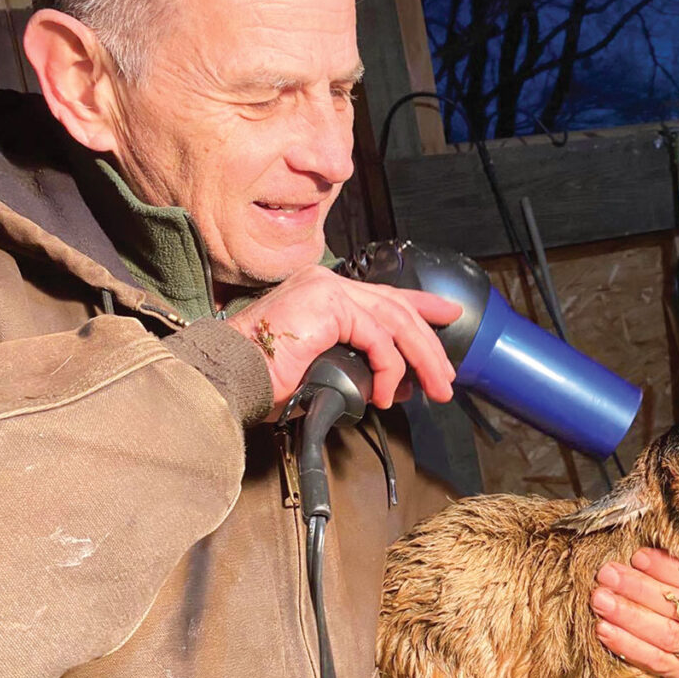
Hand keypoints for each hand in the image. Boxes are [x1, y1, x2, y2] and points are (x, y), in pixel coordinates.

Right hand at [226, 266, 460, 416]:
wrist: (230, 379)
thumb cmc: (264, 380)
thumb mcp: (326, 371)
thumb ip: (360, 368)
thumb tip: (398, 383)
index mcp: (322, 293)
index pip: (383, 295)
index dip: (421, 304)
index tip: (447, 315)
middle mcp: (325, 283)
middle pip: (396, 307)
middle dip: (428, 342)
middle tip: (446, 375)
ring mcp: (326, 289)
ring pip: (395, 320)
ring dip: (421, 358)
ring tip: (435, 387)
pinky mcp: (327, 303)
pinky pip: (377, 338)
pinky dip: (388, 369)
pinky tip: (383, 394)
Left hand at [591, 547, 678, 677]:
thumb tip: (640, 540)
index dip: (667, 569)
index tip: (636, 557)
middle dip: (639, 591)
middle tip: (607, 576)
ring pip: (670, 637)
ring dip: (629, 618)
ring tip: (600, 602)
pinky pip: (661, 664)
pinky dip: (630, 647)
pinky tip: (605, 631)